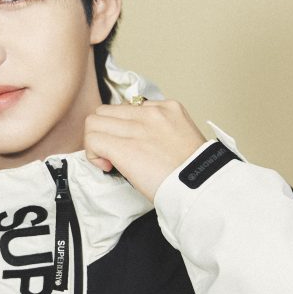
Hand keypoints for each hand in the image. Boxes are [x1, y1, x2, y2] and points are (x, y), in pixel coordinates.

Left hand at [84, 100, 205, 201]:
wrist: (200, 185)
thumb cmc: (194, 172)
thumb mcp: (183, 138)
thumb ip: (160, 132)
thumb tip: (137, 142)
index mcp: (167, 108)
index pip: (127, 107)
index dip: (120, 128)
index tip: (129, 146)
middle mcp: (151, 112)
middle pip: (105, 111)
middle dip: (104, 133)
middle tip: (113, 154)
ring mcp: (136, 127)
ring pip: (93, 123)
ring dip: (96, 143)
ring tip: (109, 160)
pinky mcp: (124, 146)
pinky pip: (92, 140)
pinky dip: (93, 154)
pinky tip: (108, 167)